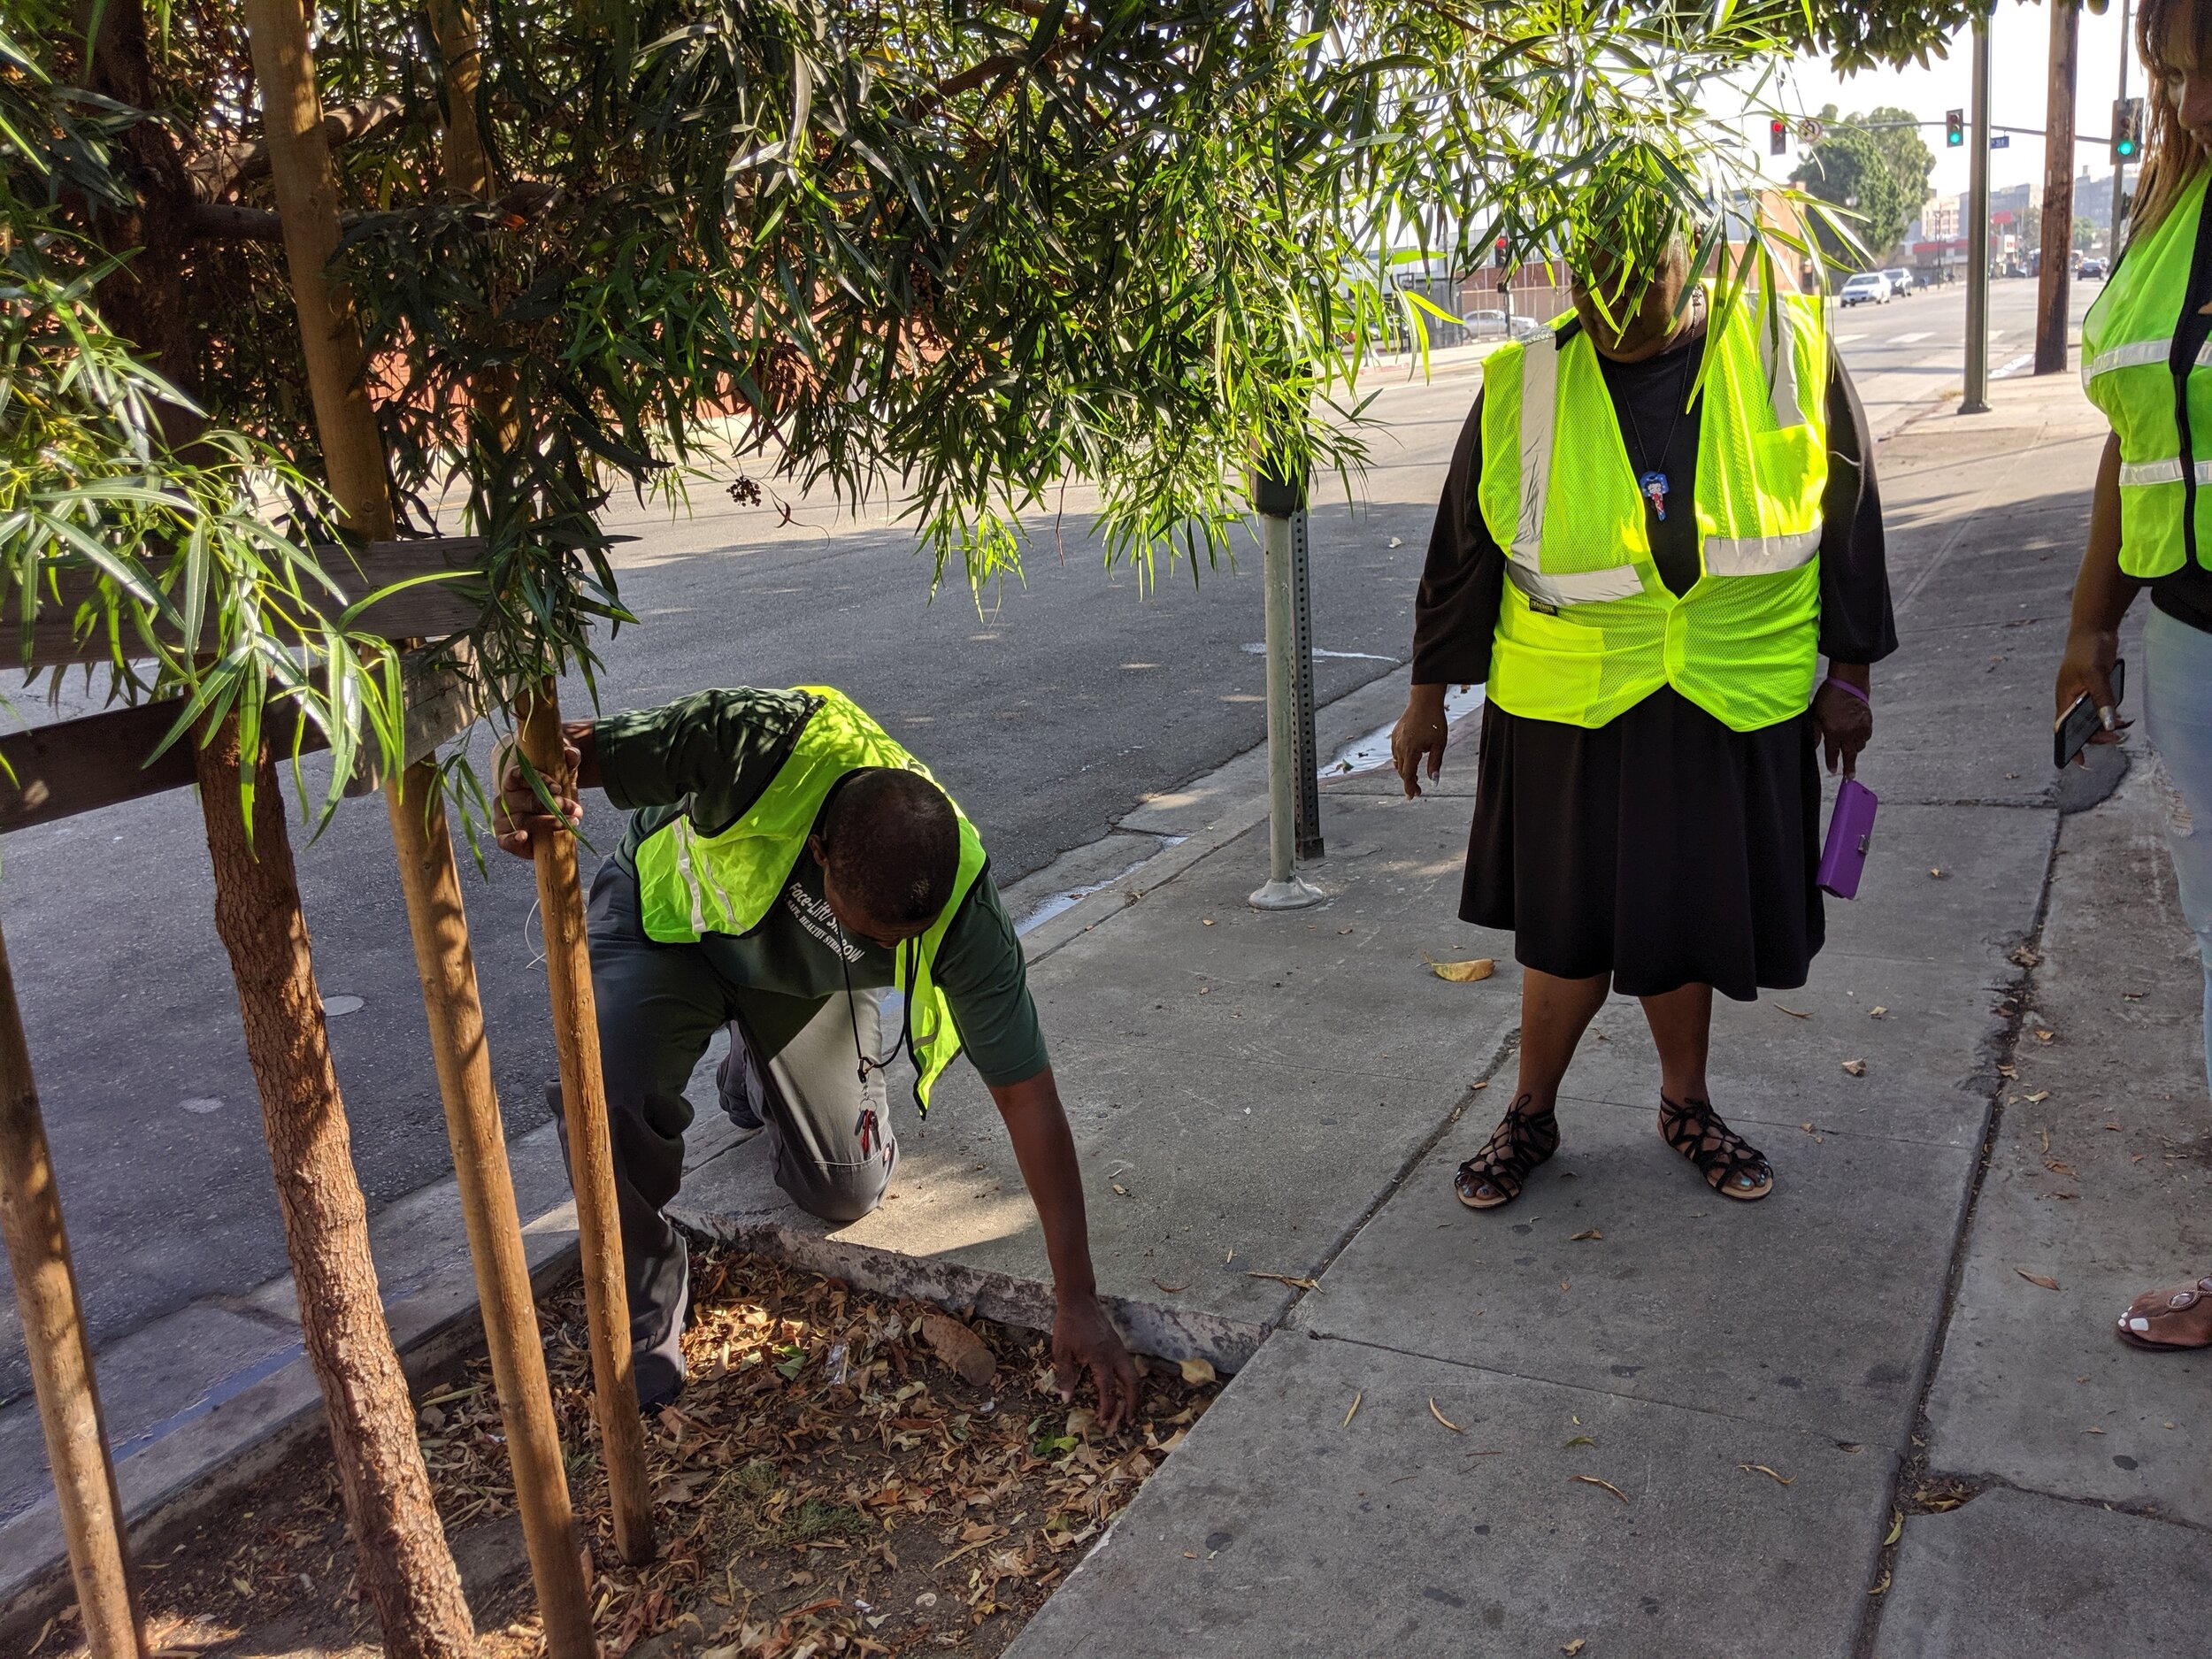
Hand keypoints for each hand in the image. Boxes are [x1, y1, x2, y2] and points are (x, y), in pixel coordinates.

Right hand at [492, 737, 582, 857]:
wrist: (542, 803)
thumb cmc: (551, 783)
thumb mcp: (561, 768)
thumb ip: (568, 758)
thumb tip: (572, 753)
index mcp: (513, 778)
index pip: (521, 776)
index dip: (540, 781)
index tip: (558, 788)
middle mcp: (505, 798)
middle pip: (528, 801)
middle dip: (554, 806)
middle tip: (575, 809)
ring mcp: (503, 817)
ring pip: (523, 821)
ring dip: (547, 823)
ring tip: (569, 823)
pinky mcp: (504, 836)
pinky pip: (504, 840)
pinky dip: (513, 840)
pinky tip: (524, 838)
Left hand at [1052, 1293, 1138, 1432]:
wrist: (1079, 1300)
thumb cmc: (1068, 1325)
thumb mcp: (1061, 1350)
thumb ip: (1065, 1375)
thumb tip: (1067, 1399)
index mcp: (1100, 1358)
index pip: (1108, 1389)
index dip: (1107, 1407)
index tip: (1103, 1422)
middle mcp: (1114, 1355)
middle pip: (1132, 1383)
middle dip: (1132, 1404)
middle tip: (1127, 1421)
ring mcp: (1119, 1349)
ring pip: (1134, 1375)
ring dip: (1134, 1393)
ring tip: (1129, 1409)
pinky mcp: (1118, 1345)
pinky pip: (1129, 1367)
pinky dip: (1130, 1381)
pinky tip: (1123, 1388)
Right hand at [1391, 685, 1450, 798]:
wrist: (1424, 701)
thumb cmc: (1435, 721)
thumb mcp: (1440, 744)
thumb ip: (1435, 764)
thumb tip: (1434, 781)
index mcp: (1410, 751)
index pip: (1408, 775)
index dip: (1410, 787)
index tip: (1412, 797)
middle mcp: (1400, 747)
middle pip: (1402, 771)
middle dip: (1409, 782)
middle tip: (1418, 790)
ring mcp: (1395, 740)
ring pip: (1397, 762)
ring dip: (1405, 771)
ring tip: (1414, 777)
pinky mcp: (1394, 735)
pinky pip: (1395, 753)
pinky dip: (1401, 761)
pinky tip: (1409, 761)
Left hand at [1811, 678, 1872, 776]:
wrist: (1848, 683)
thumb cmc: (1828, 697)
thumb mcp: (1815, 715)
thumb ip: (1815, 732)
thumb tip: (1813, 746)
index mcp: (1833, 732)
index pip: (1833, 753)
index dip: (1833, 764)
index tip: (1834, 772)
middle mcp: (1848, 733)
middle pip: (1849, 755)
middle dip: (1849, 768)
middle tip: (1850, 778)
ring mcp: (1859, 728)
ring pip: (1859, 746)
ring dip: (1855, 751)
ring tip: (1851, 754)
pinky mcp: (1868, 722)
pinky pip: (1866, 737)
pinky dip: (1862, 740)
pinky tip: (1858, 739)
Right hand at [2055, 624, 2129, 764]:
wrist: (2094, 629)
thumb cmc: (2087, 650)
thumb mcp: (2095, 676)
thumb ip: (2102, 700)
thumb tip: (2109, 724)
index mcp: (2064, 698)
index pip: (2063, 728)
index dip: (2069, 745)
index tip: (2079, 760)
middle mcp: (2071, 698)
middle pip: (2080, 726)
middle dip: (2096, 736)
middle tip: (2115, 739)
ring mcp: (2083, 693)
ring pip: (2092, 717)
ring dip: (2106, 726)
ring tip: (2123, 729)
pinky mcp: (2094, 687)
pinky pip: (2102, 707)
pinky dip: (2111, 714)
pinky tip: (2123, 717)